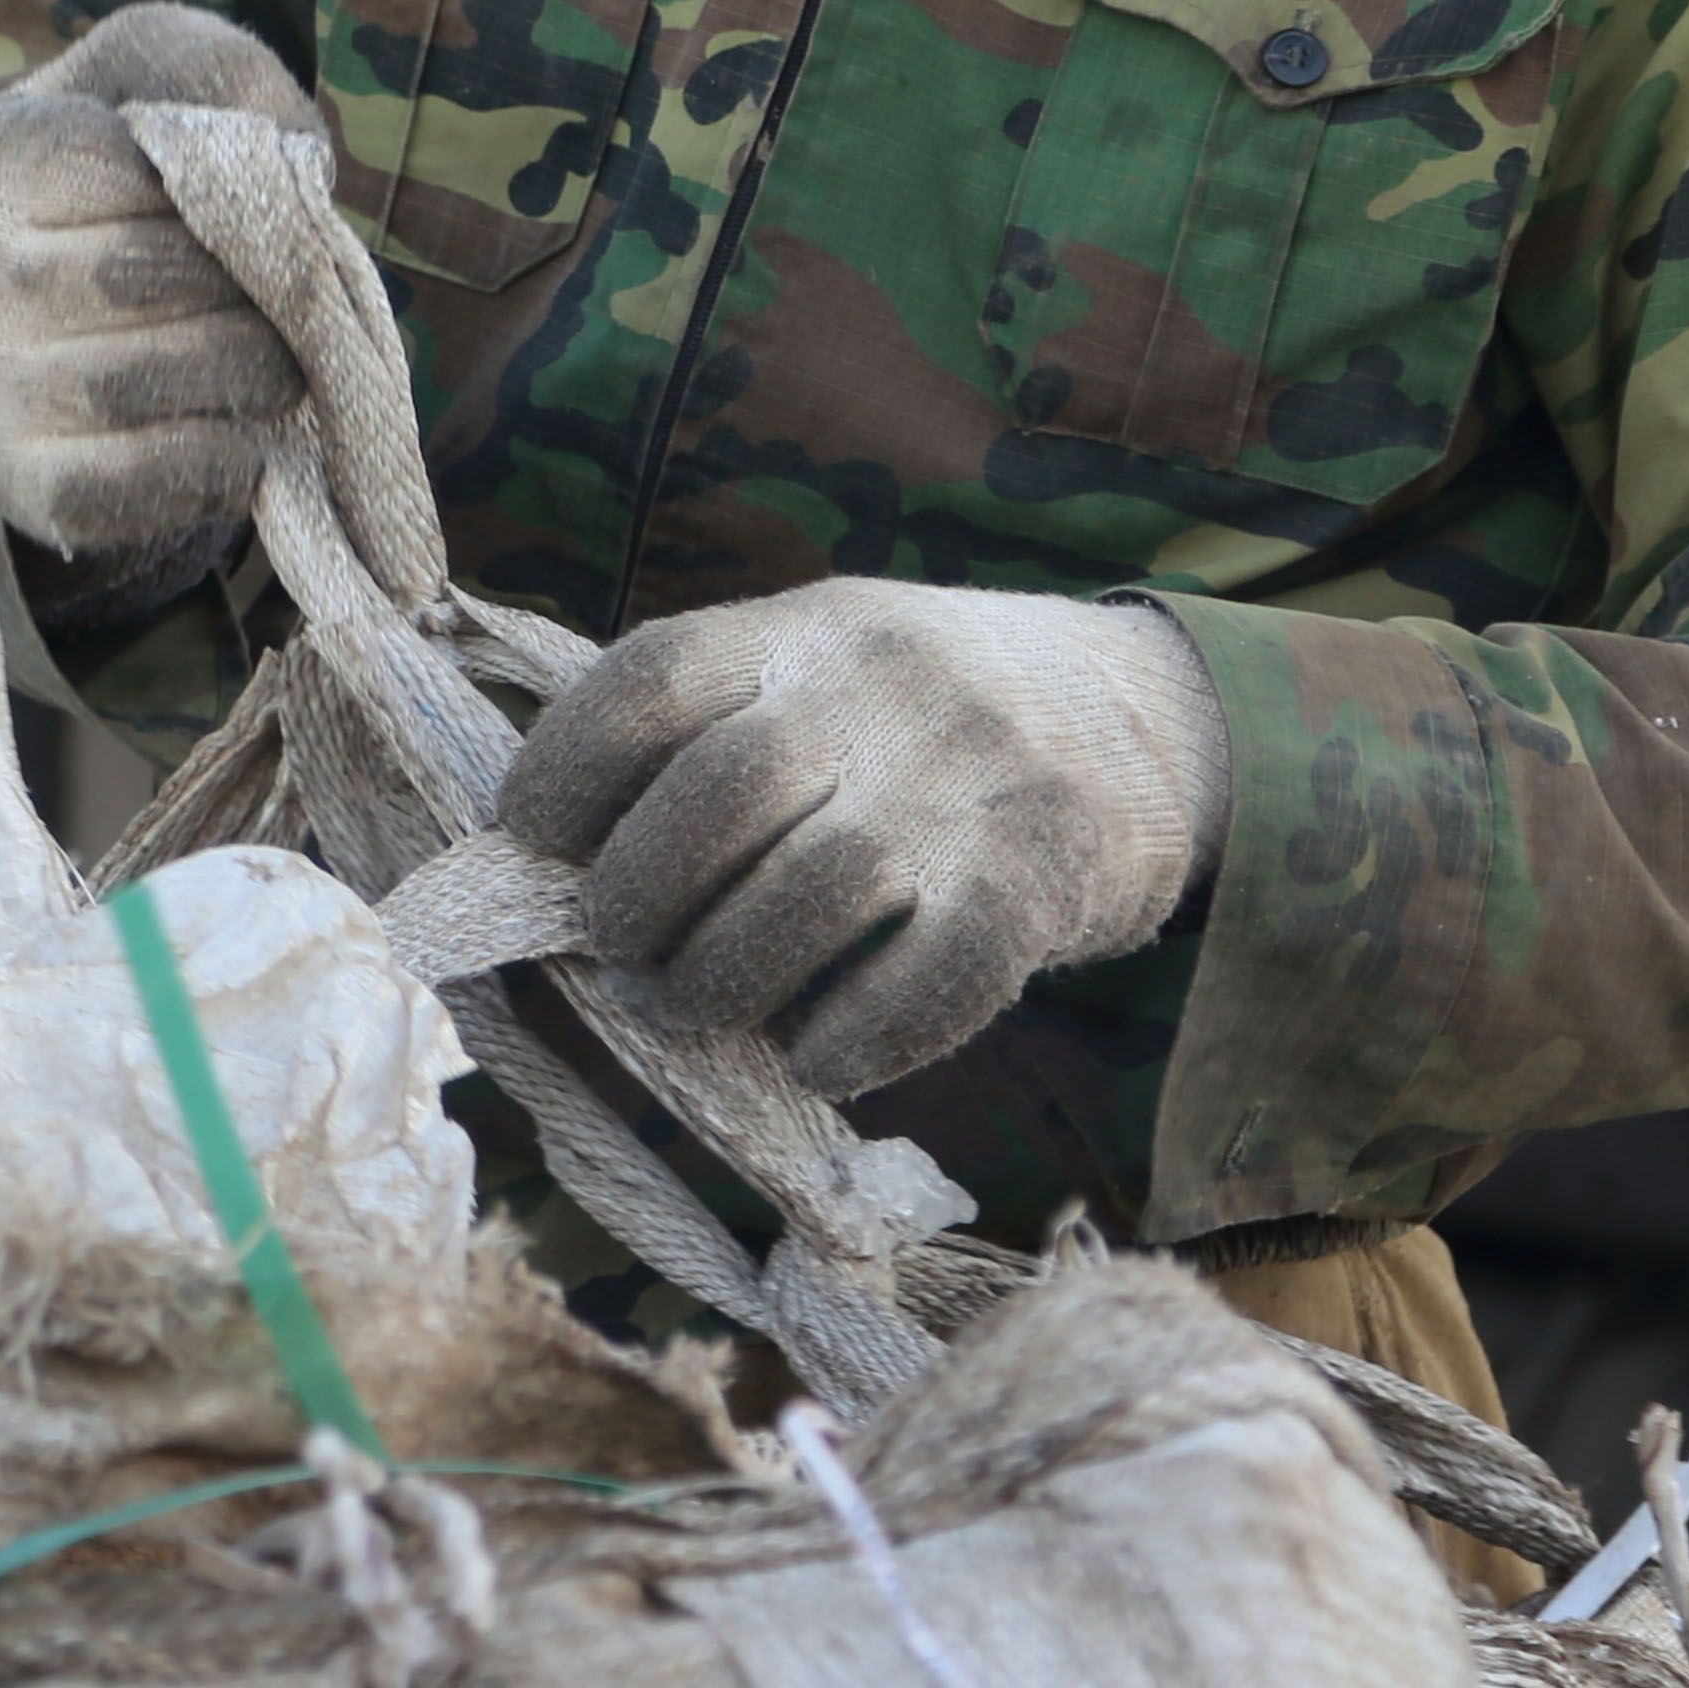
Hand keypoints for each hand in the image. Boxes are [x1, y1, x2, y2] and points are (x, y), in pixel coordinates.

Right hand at [0, 3, 328, 563]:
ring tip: (269, 347)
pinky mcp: (24, 487)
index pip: (137, 169)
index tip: (216, 200)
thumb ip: (210, 77)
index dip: (213, 187)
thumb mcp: (142, 81)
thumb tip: (282, 160)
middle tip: (273, 284)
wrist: (23, 319)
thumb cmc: (105, 180)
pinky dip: (233, 450)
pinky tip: (235, 420)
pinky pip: (161, 476)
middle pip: (151, 274)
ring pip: (164, 374)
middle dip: (247, 279)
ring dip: (258, 363)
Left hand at [493, 578, 1227, 1097]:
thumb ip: (715, 723)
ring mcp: (969, 784)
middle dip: (637, 896)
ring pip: (810, 893)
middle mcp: (884, 692)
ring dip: (721, 977)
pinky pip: (930, 977)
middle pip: (719, 793)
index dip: (566, 768)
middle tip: (618, 955)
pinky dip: (853, 1035)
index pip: (653, 677)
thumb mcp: (828, 661)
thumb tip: (553, 856)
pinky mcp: (1041, 882)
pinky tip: (814, 1057)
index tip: (530, 840)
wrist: (1158, 720)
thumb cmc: (933, 717)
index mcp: (808, 629)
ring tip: (689, 1010)